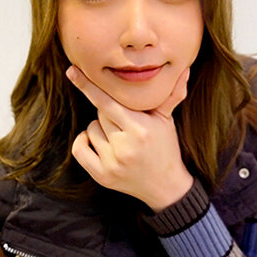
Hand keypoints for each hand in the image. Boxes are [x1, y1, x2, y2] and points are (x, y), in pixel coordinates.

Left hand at [68, 66, 193, 211]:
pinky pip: (79, 149)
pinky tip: (99, 143)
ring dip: (100, 130)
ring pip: (90, 129)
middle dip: (111, 115)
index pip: (108, 102)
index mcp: (140, 129)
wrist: (166, 187)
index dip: (89, 86)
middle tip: (126, 124)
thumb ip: (172, 94)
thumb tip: (184, 70)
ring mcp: (112, 163)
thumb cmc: (165, 147)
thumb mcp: (167, 120)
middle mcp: (125, 147)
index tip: (72, 71)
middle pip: (100, 114)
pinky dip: (84, 142)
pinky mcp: (102, 176)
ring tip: (119, 138)